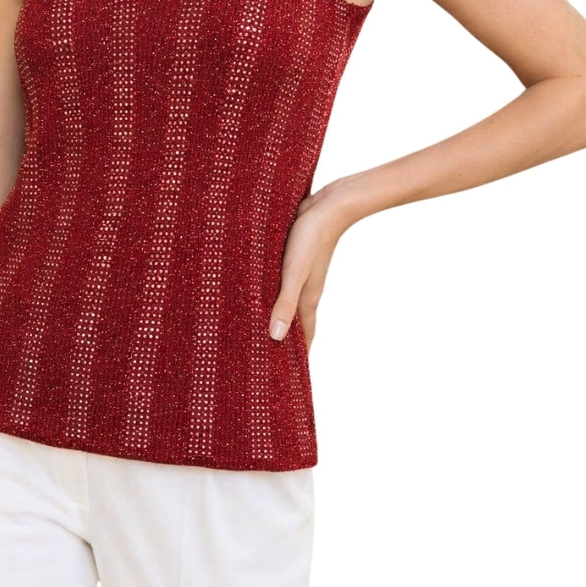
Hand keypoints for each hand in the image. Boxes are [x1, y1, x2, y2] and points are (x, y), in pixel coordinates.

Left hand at [268, 186, 347, 353]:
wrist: (329, 206)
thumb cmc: (311, 239)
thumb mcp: (294, 272)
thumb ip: (285, 303)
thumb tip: (275, 338)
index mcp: (307, 301)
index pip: (302, 339)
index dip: (295, 360)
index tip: (284, 380)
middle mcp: (305, 292)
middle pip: (294, 325)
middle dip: (282, 343)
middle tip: (263, 360)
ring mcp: (300, 276)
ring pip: (287, 304)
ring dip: (276, 318)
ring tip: (256, 331)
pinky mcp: (294, 260)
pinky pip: (282, 285)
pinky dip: (273, 295)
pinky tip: (259, 292)